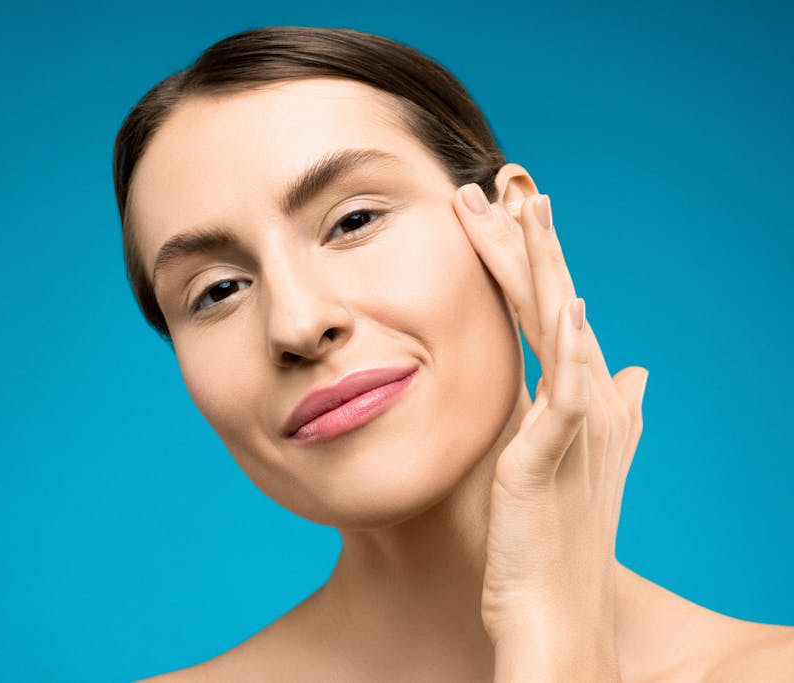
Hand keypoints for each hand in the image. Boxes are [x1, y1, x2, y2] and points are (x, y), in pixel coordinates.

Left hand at [453, 184, 648, 680]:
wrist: (551, 605)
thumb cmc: (549, 534)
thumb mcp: (570, 457)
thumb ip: (589, 409)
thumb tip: (636, 371)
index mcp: (576, 395)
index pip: (547, 308)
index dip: (525, 259)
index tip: (499, 210)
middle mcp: (587, 399)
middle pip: (551, 301)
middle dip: (526, 240)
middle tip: (502, 180)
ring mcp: (578, 423)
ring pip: (560, 326)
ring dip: (545, 266)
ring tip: (530, 207)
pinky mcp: (557, 453)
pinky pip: (568, 392)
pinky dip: (570, 348)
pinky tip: (565, 305)